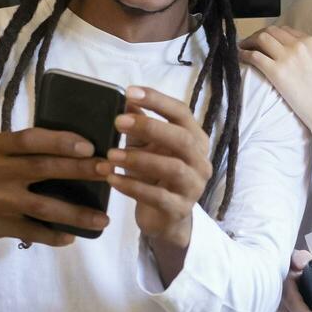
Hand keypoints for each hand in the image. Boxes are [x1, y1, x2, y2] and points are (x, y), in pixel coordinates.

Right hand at [0, 127, 107, 290]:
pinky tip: (72, 237)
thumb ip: (21, 149)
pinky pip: (30, 232)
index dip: (60, 140)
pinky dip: (53, 236)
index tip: (89, 145)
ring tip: (103, 220)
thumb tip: (72, 146)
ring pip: (42, 207)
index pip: (31, 139)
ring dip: (76, 214)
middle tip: (108, 171)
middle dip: (79, 170)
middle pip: (42, 169)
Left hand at [100, 86, 211, 249]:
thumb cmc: (156, 176)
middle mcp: (200, 161)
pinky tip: (112, 179)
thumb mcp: (147, 147)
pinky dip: (132, 186)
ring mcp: (193, 187)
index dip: (157, 101)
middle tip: (118, 122)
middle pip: (182, 139)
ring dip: (139, 159)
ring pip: (172, 168)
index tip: (129, 92)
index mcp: (195, 140)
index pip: (181, 113)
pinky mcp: (179, 209)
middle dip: (150, 127)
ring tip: (111, 155)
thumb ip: (140, 125)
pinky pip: (157, 196)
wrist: (165, 219)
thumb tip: (127, 100)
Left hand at [239, 26, 311, 134]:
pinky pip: (254, 56)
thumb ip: (305, 52)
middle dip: (257, 35)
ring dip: (249, 42)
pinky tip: (241, 57)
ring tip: (242, 48)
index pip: (284, 30)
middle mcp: (298, 45)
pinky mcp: (276, 71)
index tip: (263, 40)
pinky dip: (244, 54)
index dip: (270, 34)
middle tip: (249, 43)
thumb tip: (286, 51)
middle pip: (270, 31)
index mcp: (310, 41)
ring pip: (261, 39)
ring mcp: (287, 57)